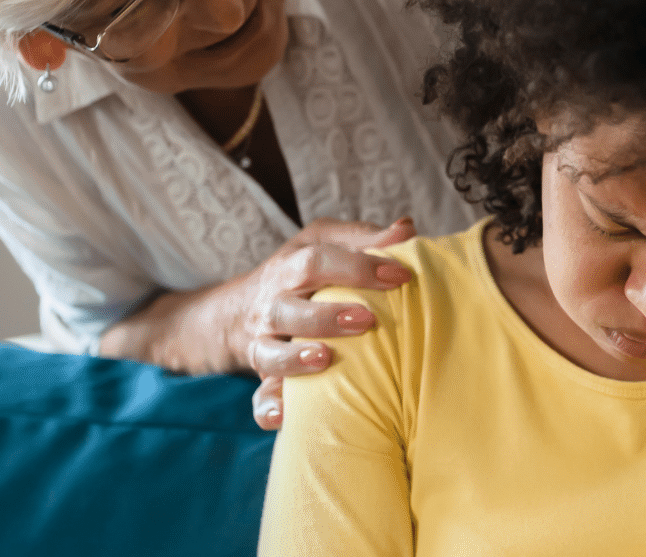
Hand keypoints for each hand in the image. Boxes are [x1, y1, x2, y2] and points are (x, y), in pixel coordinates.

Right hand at [238, 217, 418, 428]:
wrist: (239, 308)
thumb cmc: (299, 271)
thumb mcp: (324, 243)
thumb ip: (364, 238)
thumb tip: (407, 228)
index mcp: (290, 267)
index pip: (317, 261)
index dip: (358, 267)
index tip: (401, 277)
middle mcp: (272, 304)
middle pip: (287, 307)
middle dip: (325, 315)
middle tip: (366, 320)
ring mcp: (263, 342)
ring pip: (269, 352)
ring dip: (295, 359)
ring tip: (326, 358)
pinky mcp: (263, 375)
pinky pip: (258, 396)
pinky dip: (267, 407)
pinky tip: (284, 417)